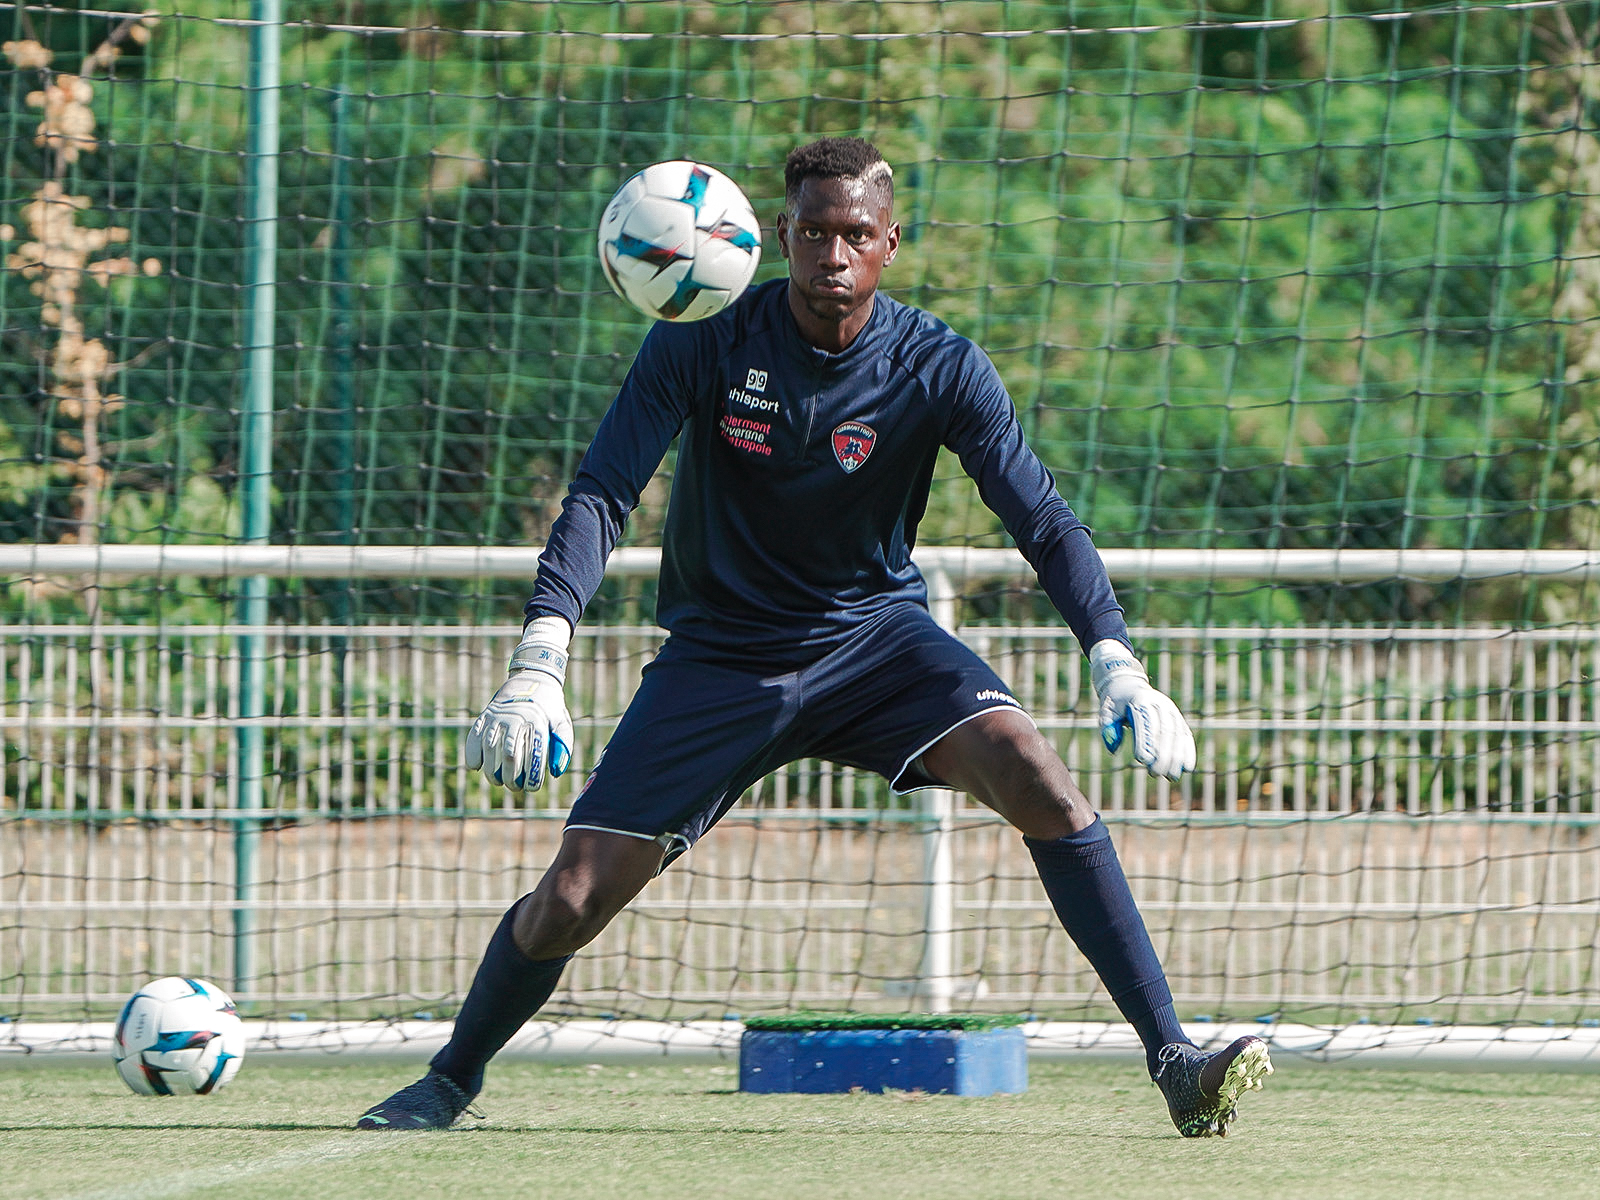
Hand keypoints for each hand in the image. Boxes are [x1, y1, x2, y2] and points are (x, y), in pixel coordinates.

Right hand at [466, 618, 574, 793]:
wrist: (532, 678)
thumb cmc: (549, 706)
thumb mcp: (561, 721)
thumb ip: (563, 745)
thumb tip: (556, 772)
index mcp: (537, 721)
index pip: (534, 755)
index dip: (532, 776)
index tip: (532, 788)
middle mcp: (516, 718)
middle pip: (510, 755)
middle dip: (511, 777)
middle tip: (514, 787)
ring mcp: (498, 716)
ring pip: (490, 748)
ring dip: (492, 769)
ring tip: (497, 781)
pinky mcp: (485, 715)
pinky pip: (475, 736)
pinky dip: (472, 752)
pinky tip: (475, 766)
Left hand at [1088, 639, 1195, 780]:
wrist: (1128, 683)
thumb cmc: (1115, 702)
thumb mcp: (1107, 711)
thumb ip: (1109, 728)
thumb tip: (1113, 750)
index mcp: (1140, 700)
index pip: (1145, 723)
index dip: (1145, 741)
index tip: (1142, 760)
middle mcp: (1160, 703)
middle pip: (1164, 731)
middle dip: (1162, 754)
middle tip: (1155, 773)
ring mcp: (1171, 710)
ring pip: (1177, 734)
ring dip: (1176, 757)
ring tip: (1171, 776)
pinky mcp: (1177, 717)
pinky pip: (1185, 734)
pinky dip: (1188, 751)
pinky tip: (1187, 767)